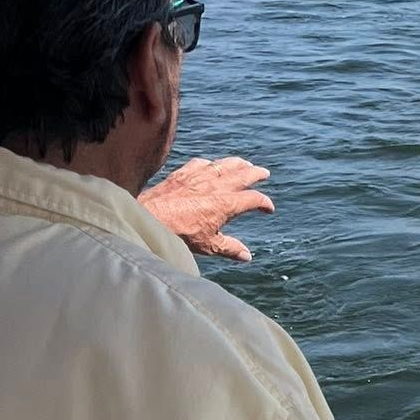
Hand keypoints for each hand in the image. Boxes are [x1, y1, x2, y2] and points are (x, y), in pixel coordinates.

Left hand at [139, 157, 274, 261]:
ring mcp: (200, 176)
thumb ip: (230, 248)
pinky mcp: (183, 173)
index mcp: (227, 204)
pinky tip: (211, 164)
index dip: (264, 203)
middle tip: (264, 173)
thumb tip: (246, 256)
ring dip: (237, 163)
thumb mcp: (209, 245)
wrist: (151, 219)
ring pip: (224, 164)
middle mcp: (216, 186)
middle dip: (256, 174)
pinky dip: (210, 163)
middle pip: (243, 174)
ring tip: (245, 163)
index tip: (268, 208)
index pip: (253, 199)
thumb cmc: (180, 233)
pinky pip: (201, 163)